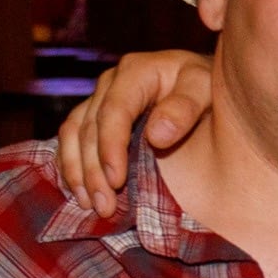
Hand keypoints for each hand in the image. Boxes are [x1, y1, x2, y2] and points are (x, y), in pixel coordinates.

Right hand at [53, 50, 214, 218]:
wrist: (202, 88)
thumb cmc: (207, 88)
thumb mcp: (205, 89)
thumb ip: (186, 108)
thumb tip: (156, 136)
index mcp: (136, 71)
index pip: (114, 111)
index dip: (111, 147)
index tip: (116, 180)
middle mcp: (110, 84)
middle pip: (90, 128)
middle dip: (94, 170)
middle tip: (103, 206)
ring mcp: (98, 100)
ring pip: (73, 135)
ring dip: (77, 172)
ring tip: (89, 205)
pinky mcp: (92, 117)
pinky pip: (70, 141)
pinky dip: (71, 167)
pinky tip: (80, 193)